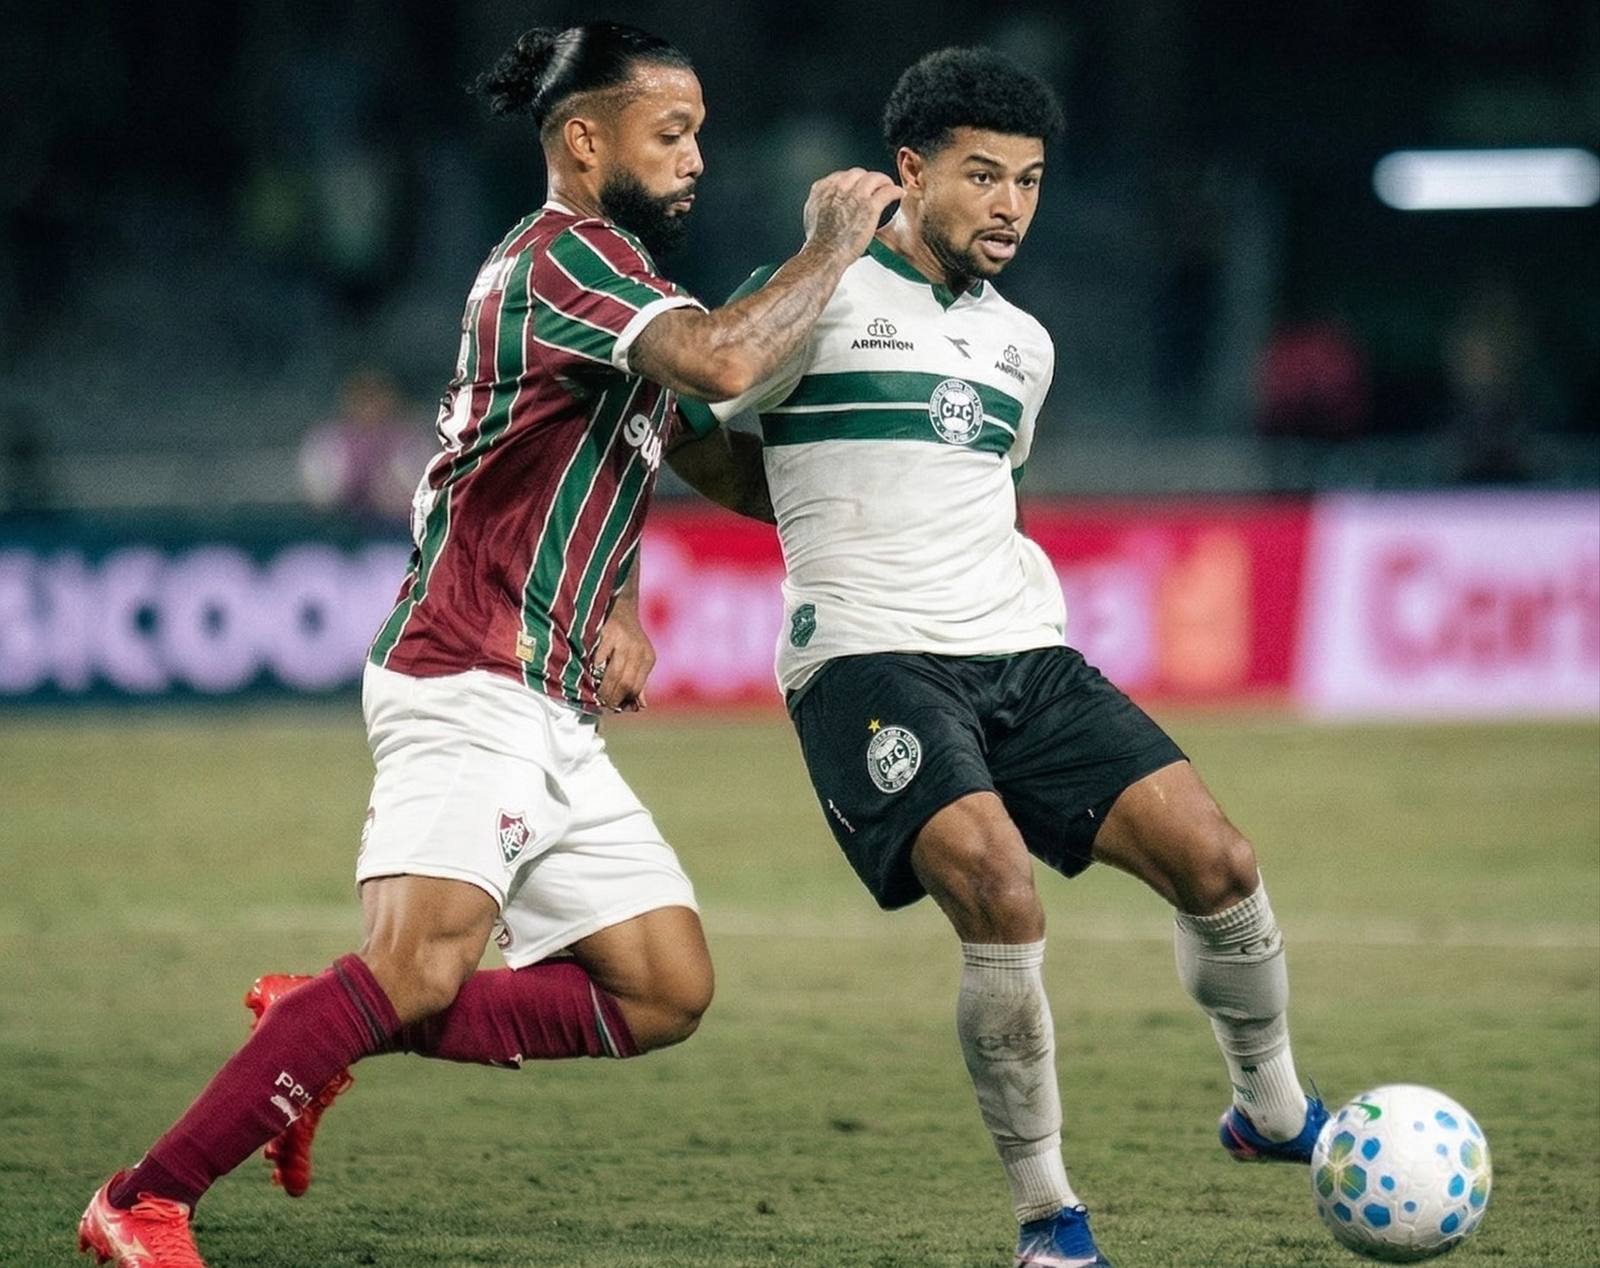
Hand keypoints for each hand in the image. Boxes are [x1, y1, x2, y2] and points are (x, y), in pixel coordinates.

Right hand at [590, 593, 654, 712]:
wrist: (621, 605)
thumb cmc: (627, 637)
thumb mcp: (638, 658)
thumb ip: (639, 681)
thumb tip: (640, 706)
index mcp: (648, 658)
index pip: (636, 687)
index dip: (624, 700)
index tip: (613, 707)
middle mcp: (639, 650)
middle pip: (626, 683)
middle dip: (612, 697)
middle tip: (601, 704)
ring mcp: (624, 641)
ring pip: (614, 674)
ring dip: (603, 688)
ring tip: (596, 695)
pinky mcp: (610, 633)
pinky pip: (601, 658)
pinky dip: (595, 668)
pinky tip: (591, 673)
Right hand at [802, 168, 901, 261]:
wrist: (825, 254)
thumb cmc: (819, 242)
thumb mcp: (811, 215)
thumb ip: (821, 203)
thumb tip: (828, 203)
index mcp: (823, 189)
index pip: (842, 175)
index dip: (854, 180)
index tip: (859, 185)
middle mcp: (839, 188)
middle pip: (859, 174)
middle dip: (868, 179)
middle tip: (874, 186)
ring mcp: (855, 196)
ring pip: (874, 179)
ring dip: (883, 181)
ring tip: (888, 186)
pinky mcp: (870, 206)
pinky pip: (887, 192)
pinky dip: (895, 191)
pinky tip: (899, 194)